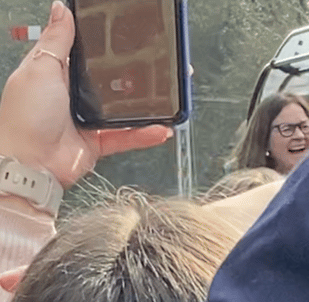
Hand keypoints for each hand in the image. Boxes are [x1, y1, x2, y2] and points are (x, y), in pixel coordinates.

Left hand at [0, 1, 171, 187]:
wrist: (30, 165)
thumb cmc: (24, 117)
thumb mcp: (40, 69)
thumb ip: (57, 41)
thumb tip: (61, 10)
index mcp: (57, 73)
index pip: (86, 54)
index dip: (107, 46)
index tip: (129, 38)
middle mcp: (73, 95)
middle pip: (112, 81)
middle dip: (136, 77)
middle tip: (161, 68)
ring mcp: (87, 120)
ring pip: (125, 110)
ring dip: (148, 107)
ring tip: (169, 98)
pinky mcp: (98, 142)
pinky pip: (127, 137)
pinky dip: (145, 134)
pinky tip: (162, 128)